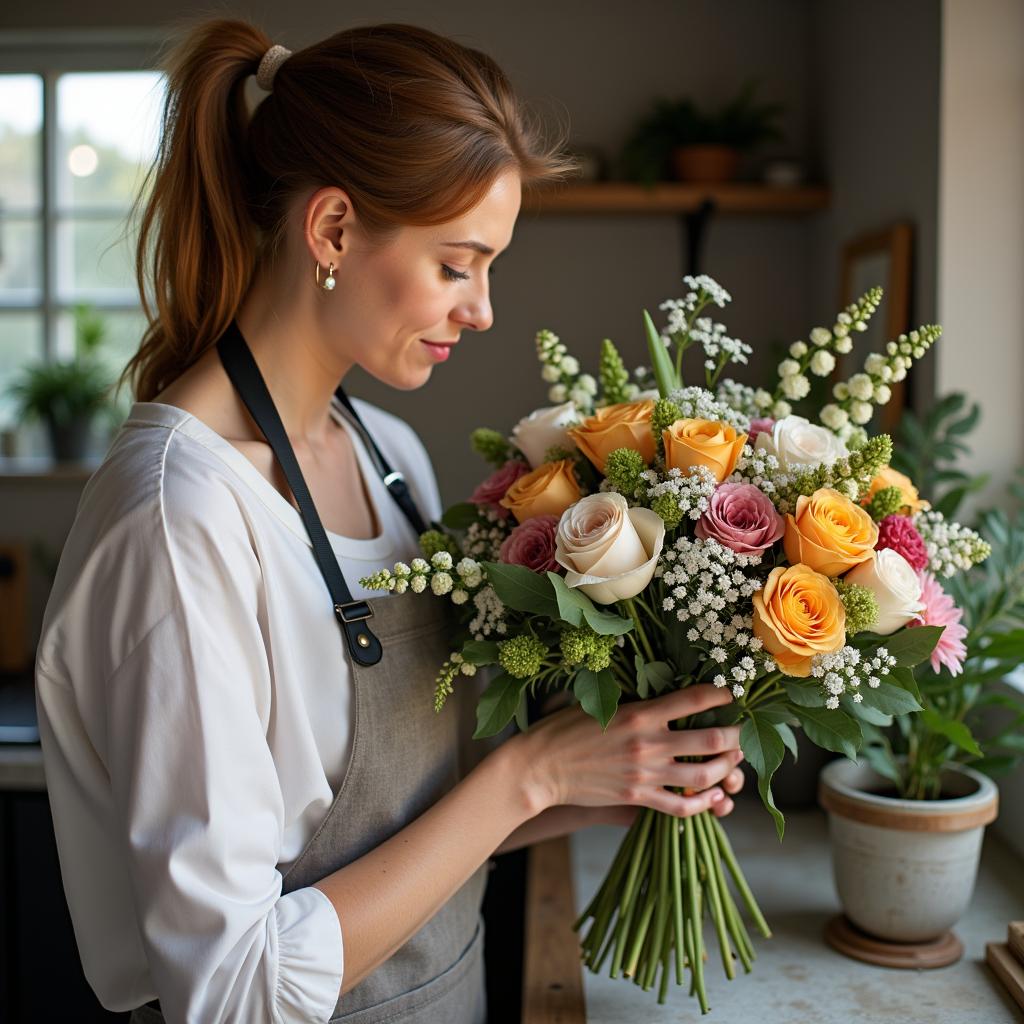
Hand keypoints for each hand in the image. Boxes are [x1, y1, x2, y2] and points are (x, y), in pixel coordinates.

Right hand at [511, 684, 744, 818]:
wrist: (540, 767)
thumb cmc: (564, 729)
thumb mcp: (600, 703)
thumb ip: (635, 701)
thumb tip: (664, 691)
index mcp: (640, 712)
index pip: (696, 698)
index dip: (722, 693)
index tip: (731, 693)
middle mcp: (649, 743)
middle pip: (712, 739)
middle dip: (736, 736)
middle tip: (740, 732)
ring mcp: (646, 774)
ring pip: (704, 775)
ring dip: (726, 768)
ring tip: (731, 762)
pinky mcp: (638, 798)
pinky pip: (682, 806)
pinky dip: (703, 804)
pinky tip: (710, 797)